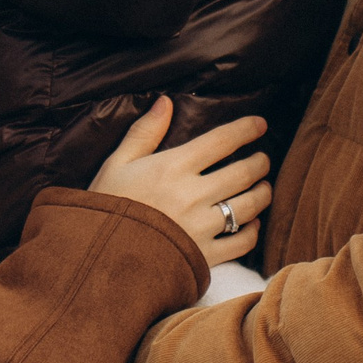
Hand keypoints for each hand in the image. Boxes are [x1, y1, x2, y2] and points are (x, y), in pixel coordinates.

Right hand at [90, 98, 270, 266]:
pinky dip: (252, 232)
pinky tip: (251, 224)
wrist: (98, 260)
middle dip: (259, 163)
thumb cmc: (106, 208)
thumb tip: (165, 102)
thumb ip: (144, 132)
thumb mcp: (117, 164)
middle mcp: (193, 195)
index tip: (260, 125)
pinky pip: (241, 242)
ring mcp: (202, 227)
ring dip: (262, 194)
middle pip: (243, 173)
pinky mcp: (205, 256)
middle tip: (263, 159)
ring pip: (248, 206)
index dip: (246, 130)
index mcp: (173, 167)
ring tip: (264, 188)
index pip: (221, 141)